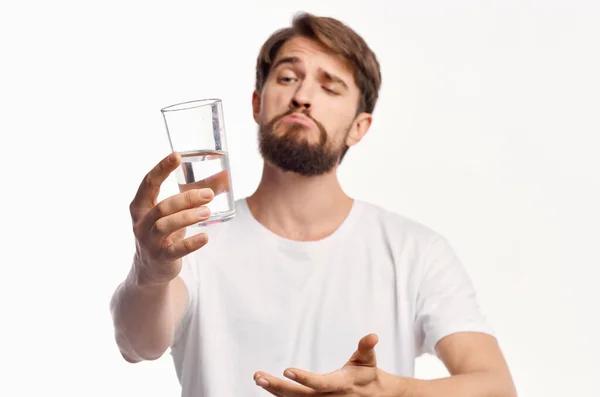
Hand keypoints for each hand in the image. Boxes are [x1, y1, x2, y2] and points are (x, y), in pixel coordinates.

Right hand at [129, 152, 214, 285]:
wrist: (151, 269)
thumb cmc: (164, 233)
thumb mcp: (171, 213)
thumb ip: (191, 197)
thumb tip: (224, 176)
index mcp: (140, 206)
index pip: (148, 183)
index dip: (162, 168)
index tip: (177, 155)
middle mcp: (141, 223)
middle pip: (162, 206)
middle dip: (186, 198)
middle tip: (208, 194)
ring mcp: (149, 242)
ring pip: (165, 225)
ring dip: (188, 217)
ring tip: (207, 212)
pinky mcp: (161, 258)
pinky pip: (176, 250)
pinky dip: (191, 243)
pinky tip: (205, 237)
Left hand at [254, 334, 389, 396]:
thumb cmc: (367, 375)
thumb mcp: (368, 360)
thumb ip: (366, 348)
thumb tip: (372, 336)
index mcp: (341, 384)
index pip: (320, 384)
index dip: (304, 379)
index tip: (287, 370)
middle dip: (278, 388)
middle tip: (260, 378)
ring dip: (275, 391)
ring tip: (258, 378)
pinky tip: (267, 387)